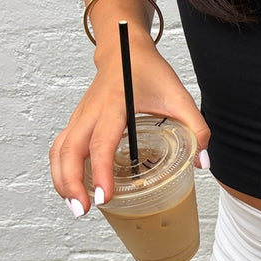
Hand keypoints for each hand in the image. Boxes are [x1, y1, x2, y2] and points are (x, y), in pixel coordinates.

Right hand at [49, 38, 209, 215]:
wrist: (124, 49)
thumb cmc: (148, 71)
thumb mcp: (179, 95)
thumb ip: (196, 128)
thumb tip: (202, 163)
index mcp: (114, 105)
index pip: (101, 143)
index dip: (100, 173)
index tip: (104, 198)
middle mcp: (90, 112)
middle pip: (68, 151)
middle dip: (70, 184)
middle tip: (82, 211)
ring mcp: (79, 117)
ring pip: (59, 151)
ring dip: (61, 180)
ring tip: (75, 206)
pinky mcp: (77, 122)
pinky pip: (61, 148)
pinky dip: (61, 170)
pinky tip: (73, 189)